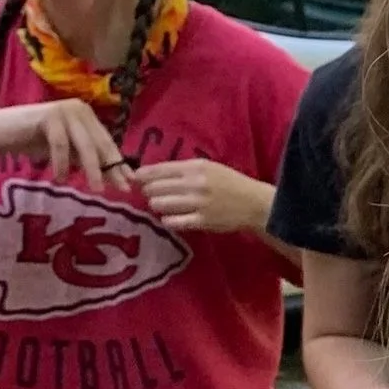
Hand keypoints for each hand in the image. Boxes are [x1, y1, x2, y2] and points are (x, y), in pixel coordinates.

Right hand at [0, 97, 131, 190]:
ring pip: (85, 146)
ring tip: (95, 189)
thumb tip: (110, 175)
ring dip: (91, 170)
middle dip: (112, 168)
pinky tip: (60, 180)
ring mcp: (66, 111)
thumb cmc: (30, 141)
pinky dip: (62, 165)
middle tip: (122, 189)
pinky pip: (61, 146)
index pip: (106, 142)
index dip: (118, 162)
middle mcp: (80, 110)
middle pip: (100, 144)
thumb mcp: (64, 151)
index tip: (129, 181)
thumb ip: (83, 158)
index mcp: (87, 116)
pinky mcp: (49, 117)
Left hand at [133, 159, 276, 234]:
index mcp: (197, 167)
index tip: (134, 178)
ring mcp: (198, 203)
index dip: (142, 175)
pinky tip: (174, 217)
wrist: (254, 204)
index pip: (160, 169)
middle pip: (154, 188)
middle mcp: (195, 184)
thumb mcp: (210, 168)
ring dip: (158, 206)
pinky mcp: (201, 221)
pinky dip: (168, 220)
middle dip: (149, 191)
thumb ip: (184, 170)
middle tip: (152, 194)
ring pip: (159, 205)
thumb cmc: (230, 183)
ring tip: (164, 206)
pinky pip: (171, 222)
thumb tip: (150, 174)